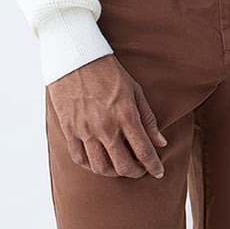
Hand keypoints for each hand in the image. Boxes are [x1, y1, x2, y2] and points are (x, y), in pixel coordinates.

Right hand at [47, 53, 167, 178]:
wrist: (76, 56)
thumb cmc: (108, 71)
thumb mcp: (134, 89)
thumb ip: (147, 118)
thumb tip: (160, 142)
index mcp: (125, 114)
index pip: (144, 151)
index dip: (154, 166)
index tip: (158, 171)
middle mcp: (105, 125)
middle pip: (123, 166)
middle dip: (135, 172)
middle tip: (139, 169)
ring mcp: (85, 129)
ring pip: (100, 168)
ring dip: (113, 172)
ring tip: (119, 166)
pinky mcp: (69, 129)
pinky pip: (80, 158)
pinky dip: (91, 165)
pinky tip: (99, 160)